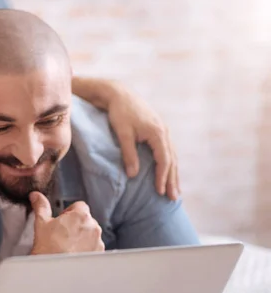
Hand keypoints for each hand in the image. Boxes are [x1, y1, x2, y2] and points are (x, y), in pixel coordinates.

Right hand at [30, 192, 103, 254]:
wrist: (54, 272)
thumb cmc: (48, 248)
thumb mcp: (41, 223)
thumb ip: (41, 206)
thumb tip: (36, 196)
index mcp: (81, 215)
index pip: (79, 205)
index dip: (69, 212)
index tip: (61, 221)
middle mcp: (93, 227)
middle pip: (85, 219)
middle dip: (75, 225)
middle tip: (61, 235)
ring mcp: (98, 241)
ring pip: (90, 234)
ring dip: (81, 237)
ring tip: (66, 246)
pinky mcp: (98, 254)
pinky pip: (93, 247)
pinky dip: (86, 249)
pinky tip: (72, 254)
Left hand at [107, 84, 179, 199]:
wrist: (119, 94)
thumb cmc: (119, 113)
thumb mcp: (123, 134)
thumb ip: (129, 154)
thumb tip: (133, 175)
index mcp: (157, 133)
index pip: (164, 160)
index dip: (162, 177)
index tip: (160, 192)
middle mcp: (164, 131)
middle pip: (171, 160)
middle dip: (172, 180)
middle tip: (173, 198)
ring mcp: (163, 130)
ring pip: (172, 155)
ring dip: (173, 173)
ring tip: (175, 190)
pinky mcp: (158, 129)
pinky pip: (167, 150)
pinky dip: (169, 163)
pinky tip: (169, 172)